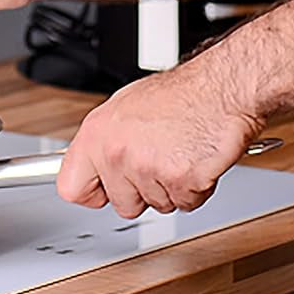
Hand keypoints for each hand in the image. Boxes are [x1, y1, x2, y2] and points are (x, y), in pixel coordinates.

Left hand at [57, 57, 264, 218]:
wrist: (223, 88)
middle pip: (122, 204)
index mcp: (97, 134)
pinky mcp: (179, 181)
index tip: (103, 190)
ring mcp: (146, 169)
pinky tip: (197, 161)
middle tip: (159, 162)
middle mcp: (116, 153)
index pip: (71, 187)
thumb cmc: (182, 94)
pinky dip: (196, 189)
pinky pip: (186, 204)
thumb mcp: (126, 107)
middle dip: (143, 191)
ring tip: (181, 154)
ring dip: (172, 187)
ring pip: (156, 204)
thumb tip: (97, 163)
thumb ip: (107, 141)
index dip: (94, 192)